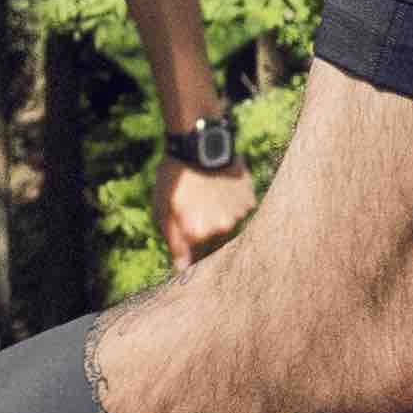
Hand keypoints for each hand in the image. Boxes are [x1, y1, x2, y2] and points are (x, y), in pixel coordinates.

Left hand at [154, 154, 259, 269]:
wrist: (200, 143)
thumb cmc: (175, 176)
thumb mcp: (163, 208)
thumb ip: (173, 242)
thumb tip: (182, 269)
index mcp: (199, 232)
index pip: (195, 248)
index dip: (186, 231)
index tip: (182, 213)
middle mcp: (222, 228)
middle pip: (212, 236)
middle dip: (204, 222)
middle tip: (195, 198)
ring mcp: (238, 214)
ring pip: (228, 222)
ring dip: (219, 211)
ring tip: (208, 189)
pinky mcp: (249, 199)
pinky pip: (240, 208)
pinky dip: (232, 200)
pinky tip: (221, 184)